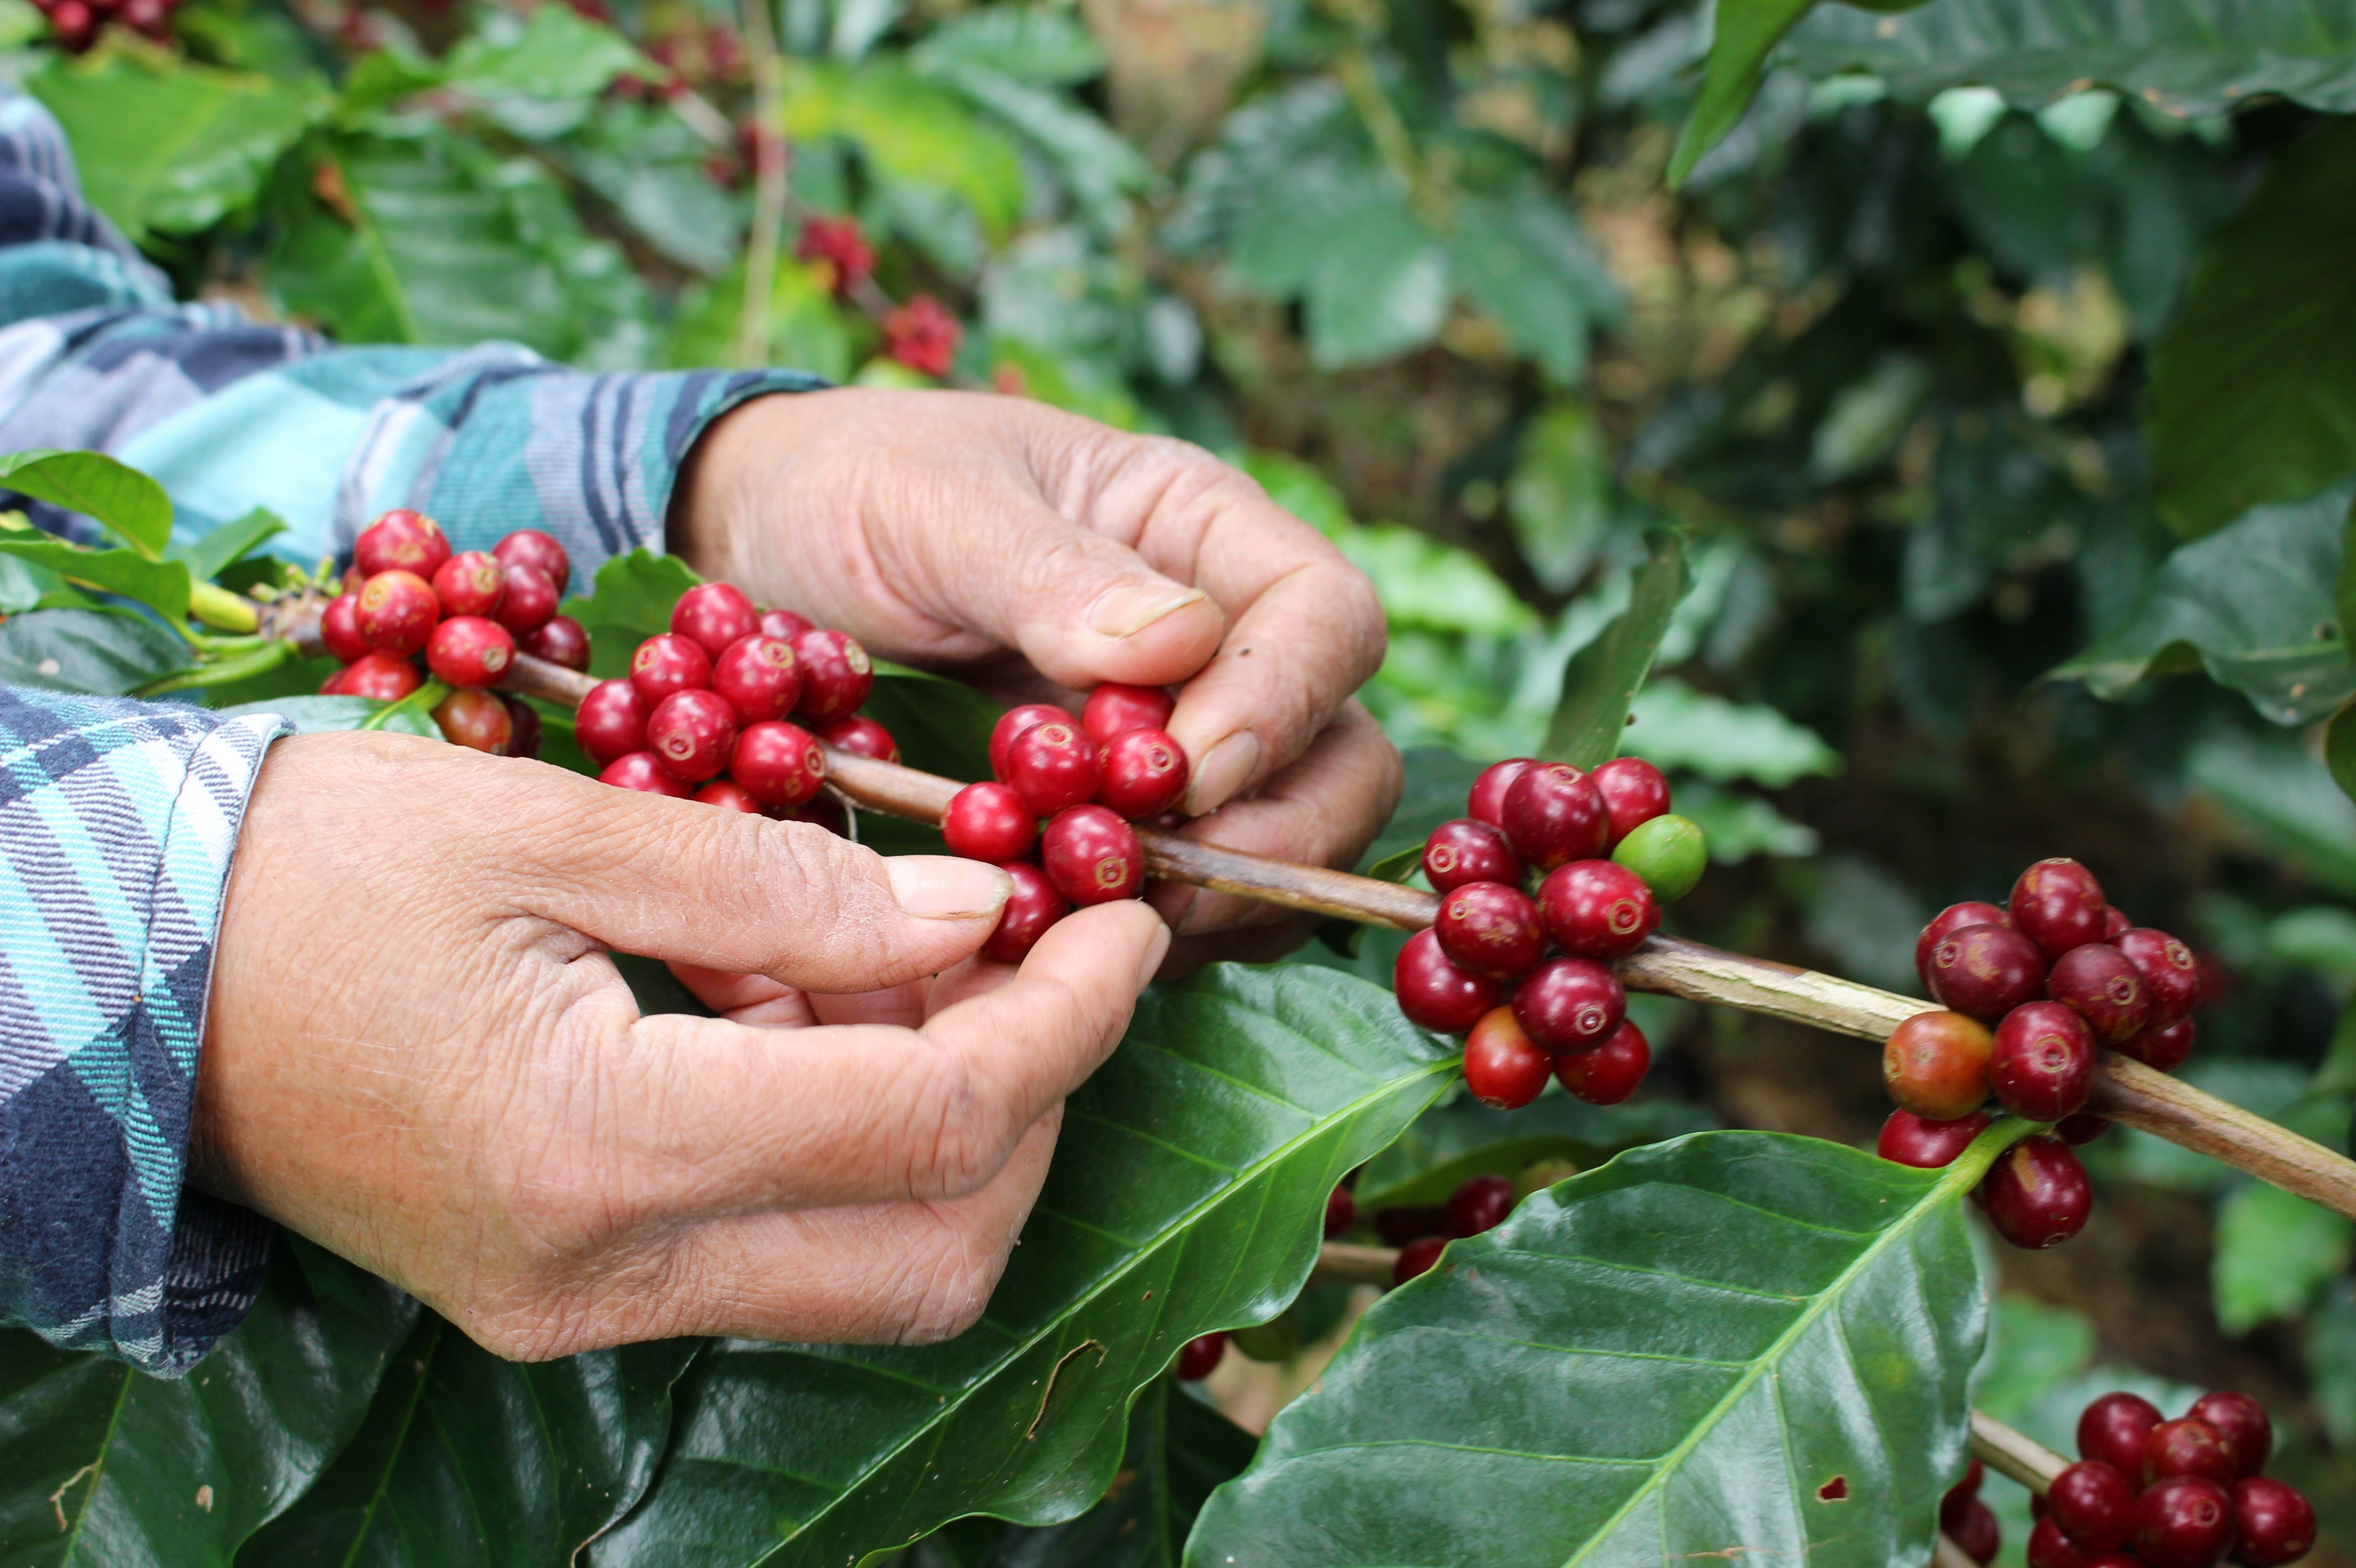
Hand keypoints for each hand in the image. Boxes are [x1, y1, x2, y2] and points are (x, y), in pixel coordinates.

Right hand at [193, 732, 1167, 1357]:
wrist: (132, 978)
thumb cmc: (318, 869)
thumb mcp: (559, 823)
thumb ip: (783, 881)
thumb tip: (975, 917)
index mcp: (600, 1146)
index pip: (935, 1120)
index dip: (1069, 1019)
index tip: (1127, 919)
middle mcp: (605, 1276)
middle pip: (938, 1251)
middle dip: (1038, 1100)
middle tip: (1045, 948)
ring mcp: (584, 1311)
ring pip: (875, 1272)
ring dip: (949, 1123)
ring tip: (908, 958)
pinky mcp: (568, 1298)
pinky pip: (779, 1250)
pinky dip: (847, 1139)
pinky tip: (815, 1006)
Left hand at [673, 388, 1401, 948]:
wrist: (770, 543)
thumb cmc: (853, 493)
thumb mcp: (929, 509)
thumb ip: (1048, 572)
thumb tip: (1178, 643)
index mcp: (1198, 528)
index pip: (1324, 618)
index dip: (1280, 706)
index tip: (1179, 774)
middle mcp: (1223, 636)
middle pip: (1344, 751)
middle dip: (1276, 832)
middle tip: (1156, 883)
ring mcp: (1187, 734)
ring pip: (1293, 838)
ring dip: (1225, 897)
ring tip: (1104, 916)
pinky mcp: (1132, 819)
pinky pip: (1206, 893)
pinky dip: (1161, 930)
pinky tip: (1072, 933)